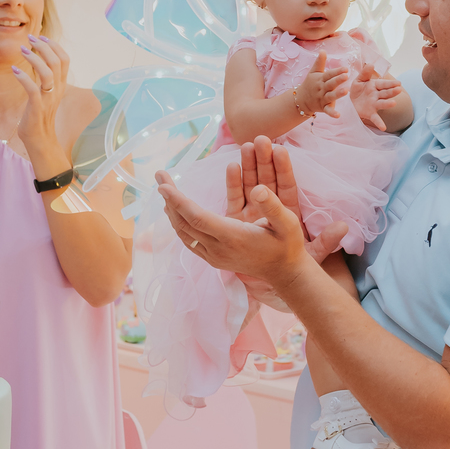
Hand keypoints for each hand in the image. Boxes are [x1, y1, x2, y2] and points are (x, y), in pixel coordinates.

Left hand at [12, 33, 67, 162]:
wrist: (40, 139)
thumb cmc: (39, 115)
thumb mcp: (47, 94)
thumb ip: (46, 79)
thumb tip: (40, 61)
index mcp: (61, 85)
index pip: (65, 59)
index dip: (54, 45)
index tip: (41, 36)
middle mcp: (57, 90)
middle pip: (57, 62)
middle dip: (43, 46)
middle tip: (30, 39)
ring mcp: (48, 99)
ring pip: (47, 73)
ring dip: (34, 58)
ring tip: (22, 50)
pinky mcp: (37, 108)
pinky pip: (32, 89)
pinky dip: (23, 77)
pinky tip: (14, 70)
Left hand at [156, 135, 347, 297]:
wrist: (285, 273)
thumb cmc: (288, 245)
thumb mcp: (289, 223)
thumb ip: (273, 206)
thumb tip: (258, 188)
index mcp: (233, 237)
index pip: (196, 217)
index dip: (178, 201)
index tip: (164, 184)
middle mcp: (218, 249)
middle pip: (184, 223)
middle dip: (169, 199)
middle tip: (160, 175)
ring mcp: (214, 257)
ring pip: (183, 233)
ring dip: (171, 211)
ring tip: (165, 190)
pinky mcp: (214, 259)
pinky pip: (189, 240)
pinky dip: (179, 223)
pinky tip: (176, 211)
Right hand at [232, 138, 346, 263]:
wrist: (271, 283)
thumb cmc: (293, 266)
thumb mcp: (312, 255)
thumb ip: (325, 242)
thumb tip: (344, 228)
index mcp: (289, 212)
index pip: (287, 186)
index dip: (284, 168)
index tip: (281, 149)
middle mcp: (270, 208)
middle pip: (267, 179)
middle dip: (264, 158)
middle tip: (261, 139)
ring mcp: (252, 212)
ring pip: (251, 183)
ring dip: (248, 164)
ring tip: (246, 145)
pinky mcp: (236, 219)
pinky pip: (235, 197)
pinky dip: (233, 182)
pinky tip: (232, 166)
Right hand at [298, 52, 348, 117]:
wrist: (301, 99)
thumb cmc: (310, 84)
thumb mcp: (314, 72)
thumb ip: (320, 62)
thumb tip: (323, 50)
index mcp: (321, 79)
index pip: (329, 74)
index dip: (337, 71)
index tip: (345, 68)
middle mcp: (322, 88)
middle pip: (330, 83)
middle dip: (338, 80)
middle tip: (346, 76)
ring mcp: (322, 98)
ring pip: (331, 96)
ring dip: (338, 94)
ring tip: (346, 91)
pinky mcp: (323, 108)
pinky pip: (328, 111)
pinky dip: (332, 113)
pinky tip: (338, 115)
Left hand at [350, 63, 404, 131]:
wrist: (348, 101)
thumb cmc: (356, 90)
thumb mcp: (359, 80)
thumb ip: (365, 73)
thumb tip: (370, 64)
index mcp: (374, 86)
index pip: (383, 84)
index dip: (391, 83)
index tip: (399, 83)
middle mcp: (376, 95)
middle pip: (385, 93)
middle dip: (392, 91)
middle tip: (399, 90)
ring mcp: (374, 105)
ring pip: (382, 103)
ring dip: (388, 104)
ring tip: (394, 104)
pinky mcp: (370, 113)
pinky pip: (375, 118)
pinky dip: (380, 123)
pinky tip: (384, 128)